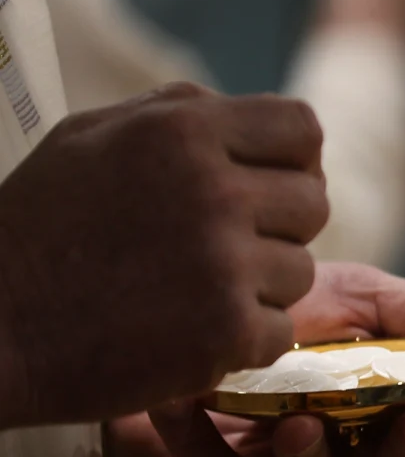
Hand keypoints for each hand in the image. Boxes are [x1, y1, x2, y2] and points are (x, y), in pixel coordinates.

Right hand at [0, 82, 327, 428]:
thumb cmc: (40, 227)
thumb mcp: (94, 136)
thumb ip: (184, 115)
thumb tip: (263, 119)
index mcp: (184, 130)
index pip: (303, 130)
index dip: (294, 161)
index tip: (268, 188)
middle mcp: (214, 191)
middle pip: (314, 204)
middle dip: (279, 228)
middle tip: (223, 249)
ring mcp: (224, 266)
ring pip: (300, 274)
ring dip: (259, 288)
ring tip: (190, 292)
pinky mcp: (226, 334)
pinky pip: (279, 332)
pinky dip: (242, 341)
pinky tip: (187, 333)